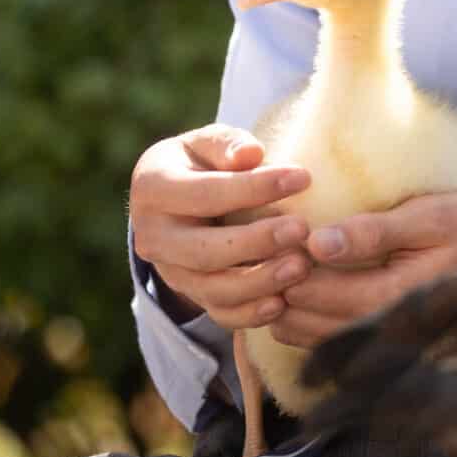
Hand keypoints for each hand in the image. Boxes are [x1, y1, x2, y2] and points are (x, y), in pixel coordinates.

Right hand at [128, 123, 312, 331]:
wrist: (179, 201)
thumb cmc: (201, 162)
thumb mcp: (206, 142)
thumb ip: (226, 144)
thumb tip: (251, 154)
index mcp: (153, 189)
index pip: (205, 193)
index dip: (254, 188)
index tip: (303, 178)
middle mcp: (153, 236)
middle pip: (205, 250)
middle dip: (257, 242)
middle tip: (302, 230)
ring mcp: (170, 271)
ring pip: (212, 289)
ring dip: (259, 282)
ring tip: (302, 266)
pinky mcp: (189, 294)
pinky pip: (218, 313)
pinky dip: (250, 314)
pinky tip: (282, 302)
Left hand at [265, 191, 456, 347]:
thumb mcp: (431, 217)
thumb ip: (376, 232)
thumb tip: (319, 242)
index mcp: (393, 297)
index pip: (319, 293)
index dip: (285, 269)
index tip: (264, 239)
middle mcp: (385, 330)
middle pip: (310, 322)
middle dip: (277, 292)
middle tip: (253, 258)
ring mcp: (388, 340)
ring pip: (318, 339)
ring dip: (287, 313)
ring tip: (266, 277)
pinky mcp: (390, 339)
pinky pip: (336, 342)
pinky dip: (308, 326)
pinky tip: (296, 301)